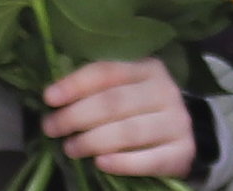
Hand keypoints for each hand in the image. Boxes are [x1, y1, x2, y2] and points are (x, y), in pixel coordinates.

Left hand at [39, 59, 196, 177]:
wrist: (181, 139)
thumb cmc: (141, 112)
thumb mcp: (124, 91)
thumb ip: (97, 89)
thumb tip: (53, 96)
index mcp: (148, 69)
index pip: (107, 72)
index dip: (75, 84)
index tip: (48, 98)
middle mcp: (166, 91)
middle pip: (114, 102)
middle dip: (76, 116)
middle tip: (51, 128)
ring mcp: (177, 122)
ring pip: (129, 131)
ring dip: (93, 141)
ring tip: (70, 148)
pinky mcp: (183, 152)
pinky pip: (149, 160)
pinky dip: (123, 163)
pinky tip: (100, 163)